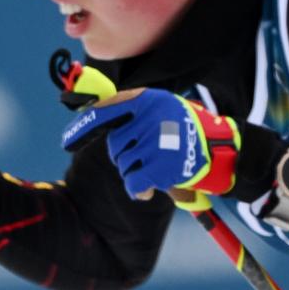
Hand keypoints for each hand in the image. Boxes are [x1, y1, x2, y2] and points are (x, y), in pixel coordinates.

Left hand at [61, 89, 240, 199]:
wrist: (221, 148)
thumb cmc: (186, 129)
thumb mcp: (161, 110)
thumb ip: (130, 112)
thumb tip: (87, 113)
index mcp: (148, 99)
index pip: (106, 111)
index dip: (84, 127)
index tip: (66, 143)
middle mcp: (151, 116)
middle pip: (116, 144)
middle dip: (125, 155)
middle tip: (149, 155)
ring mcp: (158, 141)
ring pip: (124, 165)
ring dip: (135, 172)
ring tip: (157, 167)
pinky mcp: (164, 166)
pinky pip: (134, 182)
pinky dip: (137, 190)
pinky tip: (147, 190)